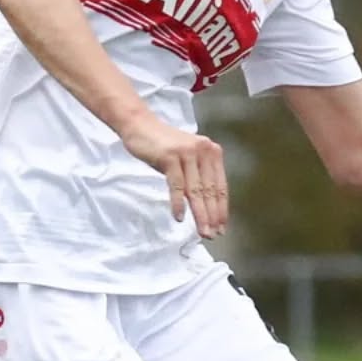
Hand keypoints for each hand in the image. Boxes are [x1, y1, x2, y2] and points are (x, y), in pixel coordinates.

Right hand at [120, 113, 228, 236]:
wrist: (140, 125)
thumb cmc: (164, 146)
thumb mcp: (188, 159)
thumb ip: (199, 176)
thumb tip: (208, 206)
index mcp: (212, 152)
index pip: (220, 186)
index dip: (221, 209)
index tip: (221, 227)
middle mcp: (204, 151)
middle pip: (210, 191)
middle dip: (212, 216)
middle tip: (213, 235)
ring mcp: (187, 153)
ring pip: (196, 190)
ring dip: (199, 214)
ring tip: (202, 231)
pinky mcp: (170, 156)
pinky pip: (177, 185)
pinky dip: (178, 203)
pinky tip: (179, 217)